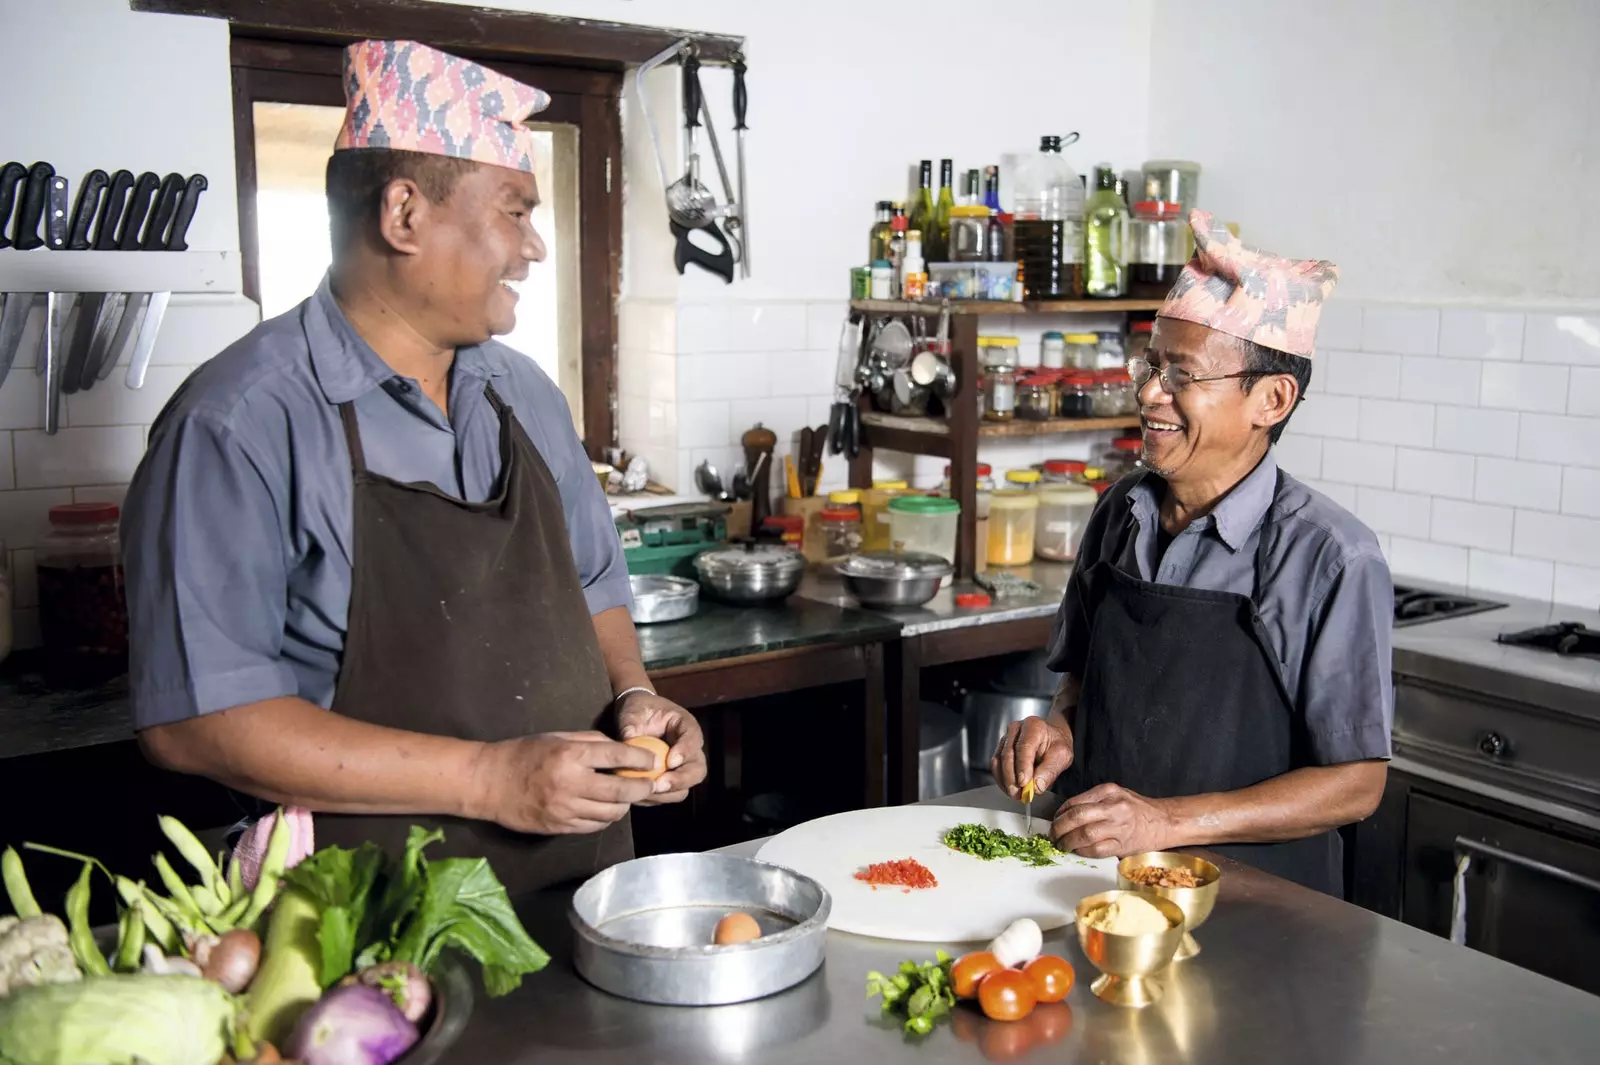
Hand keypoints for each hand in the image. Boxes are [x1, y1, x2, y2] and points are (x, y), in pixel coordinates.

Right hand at [474, 731, 655, 834]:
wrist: (489, 783)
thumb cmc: (524, 754)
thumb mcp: (557, 737)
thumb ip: (590, 742)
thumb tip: (621, 751)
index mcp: (570, 755)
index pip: (616, 757)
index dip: (640, 760)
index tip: (652, 762)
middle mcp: (570, 784)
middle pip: (621, 791)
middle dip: (641, 788)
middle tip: (650, 784)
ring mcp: (564, 809)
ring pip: (611, 813)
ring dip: (624, 805)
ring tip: (626, 797)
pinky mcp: (559, 828)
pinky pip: (594, 826)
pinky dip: (605, 817)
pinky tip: (606, 809)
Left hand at [616, 691, 707, 804]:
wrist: (635, 719)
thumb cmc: (637, 711)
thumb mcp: (633, 711)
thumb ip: (631, 724)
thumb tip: (628, 739)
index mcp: (685, 726)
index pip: (693, 739)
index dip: (685, 752)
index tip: (670, 761)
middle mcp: (689, 749)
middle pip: (697, 769)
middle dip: (680, 780)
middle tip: (660, 784)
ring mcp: (681, 768)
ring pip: (685, 787)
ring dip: (668, 794)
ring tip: (647, 791)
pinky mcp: (669, 781)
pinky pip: (669, 796)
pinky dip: (656, 798)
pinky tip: (639, 795)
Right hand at [991, 717, 1073, 797]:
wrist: (1051, 738)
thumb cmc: (1056, 744)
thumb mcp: (1062, 756)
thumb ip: (1050, 771)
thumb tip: (1036, 787)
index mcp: (1033, 726)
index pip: (1024, 746)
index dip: (1022, 766)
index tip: (1024, 783)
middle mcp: (1016, 729)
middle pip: (1008, 754)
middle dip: (1012, 777)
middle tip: (1019, 794)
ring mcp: (1006, 738)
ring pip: (998, 760)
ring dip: (1005, 780)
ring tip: (1016, 794)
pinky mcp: (1000, 748)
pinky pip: (996, 765)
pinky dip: (1001, 779)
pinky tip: (1010, 788)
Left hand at [1051, 783, 1175, 857]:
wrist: (1163, 822)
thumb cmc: (1137, 808)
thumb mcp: (1116, 794)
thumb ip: (1093, 800)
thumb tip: (1067, 813)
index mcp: (1109, 791)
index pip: (1075, 802)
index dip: (1059, 814)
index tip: (1055, 820)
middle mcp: (1113, 807)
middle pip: (1076, 818)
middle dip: (1059, 828)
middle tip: (1053, 834)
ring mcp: (1118, 827)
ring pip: (1084, 835)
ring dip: (1068, 842)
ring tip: (1062, 844)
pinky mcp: (1122, 845)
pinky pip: (1096, 850)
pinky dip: (1083, 851)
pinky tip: (1078, 850)